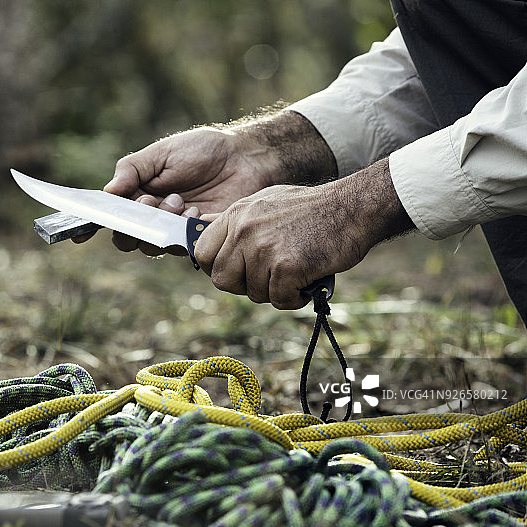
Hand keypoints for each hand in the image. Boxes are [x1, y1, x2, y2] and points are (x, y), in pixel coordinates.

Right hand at [73, 111, 337, 255]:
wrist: (246, 158)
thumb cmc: (204, 151)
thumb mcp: (162, 152)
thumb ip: (132, 169)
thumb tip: (108, 191)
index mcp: (138, 196)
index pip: (110, 217)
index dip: (91, 226)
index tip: (78, 235)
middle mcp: (153, 218)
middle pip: (127, 238)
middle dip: (134, 220)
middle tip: (151, 200)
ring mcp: (175, 232)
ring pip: (151, 245)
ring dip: (160, 221)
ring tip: (179, 200)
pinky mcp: (199, 241)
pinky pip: (181, 246)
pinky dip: (184, 226)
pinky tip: (196, 209)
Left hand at [194, 158, 413, 308]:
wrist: (354, 207)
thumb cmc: (311, 208)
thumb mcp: (265, 201)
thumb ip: (234, 219)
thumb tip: (199, 226)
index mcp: (236, 214)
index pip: (202, 253)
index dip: (216, 268)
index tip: (236, 272)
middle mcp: (244, 230)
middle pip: (222, 280)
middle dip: (244, 286)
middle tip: (268, 279)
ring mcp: (264, 249)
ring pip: (253, 293)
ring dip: (275, 291)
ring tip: (296, 273)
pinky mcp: (287, 267)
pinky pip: (279, 299)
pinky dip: (295, 298)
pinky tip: (307, 282)